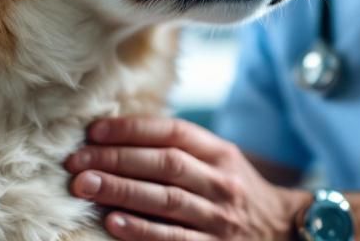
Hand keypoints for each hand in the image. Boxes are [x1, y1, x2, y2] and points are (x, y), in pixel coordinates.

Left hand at [64, 117, 309, 240]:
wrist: (282, 230)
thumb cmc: (236, 190)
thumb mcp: (220, 159)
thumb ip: (182, 148)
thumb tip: (119, 135)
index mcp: (220, 152)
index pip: (173, 133)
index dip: (132, 129)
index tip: (94, 132)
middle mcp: (221, 181)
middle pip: (165, 164)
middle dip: (117, 160)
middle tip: (77, 161)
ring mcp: (218, 217)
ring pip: (166, 199)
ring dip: (121, 191)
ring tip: (85, 186)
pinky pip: (174, 238)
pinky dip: (142, 230)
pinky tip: (113, 222)